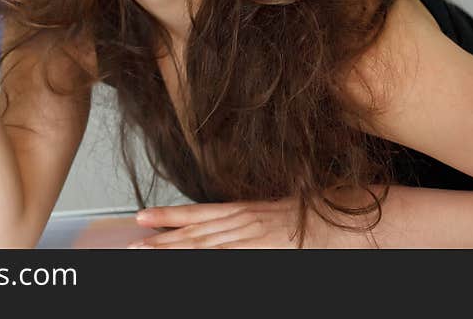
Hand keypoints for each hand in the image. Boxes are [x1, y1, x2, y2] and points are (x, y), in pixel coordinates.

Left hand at [128, 198, 355, 248]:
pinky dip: (204, 261)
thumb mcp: (271, 215)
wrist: (339, 220)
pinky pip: (226, 258)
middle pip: (194, 232)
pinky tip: (187, 262)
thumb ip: (245, 222)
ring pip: (204, 246)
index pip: (198, 213)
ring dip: (173, 250)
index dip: (169, 216)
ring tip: (145, 252)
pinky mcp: (261, 251)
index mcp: (243, 210)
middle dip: (162, 239)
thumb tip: (224, 227)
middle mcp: (243, 222)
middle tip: (133, 244)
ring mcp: (251, 239)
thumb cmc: (310, 216)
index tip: (142, 216)